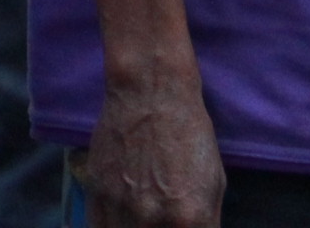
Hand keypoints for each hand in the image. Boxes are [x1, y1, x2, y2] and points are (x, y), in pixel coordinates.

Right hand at [83, 67, 222, 227]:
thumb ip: (203, 223)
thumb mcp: (213, 185)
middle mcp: (152, 219)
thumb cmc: (190, 135)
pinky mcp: (96, 193)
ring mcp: (120, 207)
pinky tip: (121, 223)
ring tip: (141, 221)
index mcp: (190, 219)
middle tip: (161, 221)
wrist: (150, 94)